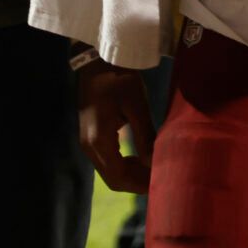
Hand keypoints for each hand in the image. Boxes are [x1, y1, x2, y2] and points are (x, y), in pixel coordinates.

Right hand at [76, 61, 155, 192]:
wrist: (96, 61)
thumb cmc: (118, 78)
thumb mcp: (136, 104)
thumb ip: (145, 135)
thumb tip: (154, 163)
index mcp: (99, 141)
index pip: (118, 177)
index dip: (139, 185)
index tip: (159, 185)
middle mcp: (89, 147)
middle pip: (112, 179)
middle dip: (136, 182)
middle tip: (160, 179)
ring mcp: (87, 142)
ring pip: (109, 171)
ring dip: (130, 174)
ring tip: (154, 169)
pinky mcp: (90, 136)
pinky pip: (106, 160)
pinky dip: (123, 164)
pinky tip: (140, 158)